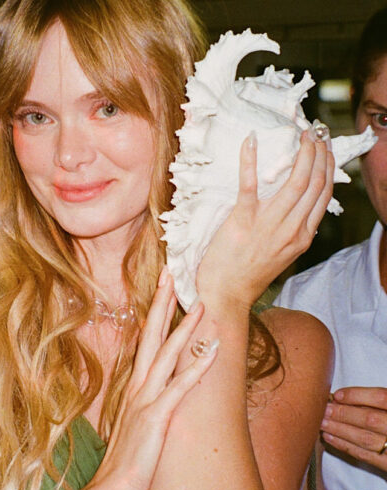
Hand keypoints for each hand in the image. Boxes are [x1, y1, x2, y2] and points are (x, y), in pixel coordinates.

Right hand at [90, 268, 216, 489]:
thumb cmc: (126, 459)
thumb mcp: (136, 423)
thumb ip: (146, 402)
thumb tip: (159, 390)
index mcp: (134, 386)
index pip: (144, 340)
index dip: (154, 313)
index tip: (162, 288)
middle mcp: (138, 386)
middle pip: (150, 335)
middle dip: (162, 303)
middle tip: (171, 274)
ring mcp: (146, 400)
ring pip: (166, 354)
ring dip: (184, 328)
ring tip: (201, 304)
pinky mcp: (157, 417)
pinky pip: (180, 387)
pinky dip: (197, 367)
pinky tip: (212, 350)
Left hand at [196, 130, 334, 309]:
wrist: (225, 295)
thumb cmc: (247, 276)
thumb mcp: (280, 256)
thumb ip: (292, 233)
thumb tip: (295, 210)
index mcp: (302, 237)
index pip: (324, 194)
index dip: (327, 166)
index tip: (325, 147)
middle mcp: (292, 229)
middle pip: (315, 183)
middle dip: (320, 152)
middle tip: (316, 131)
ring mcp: (268, 225)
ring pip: (296, 182)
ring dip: (302, 153)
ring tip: (301, 133)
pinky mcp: (242, 221)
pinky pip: (249, 185)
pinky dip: (250, 160)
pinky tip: (251, 141)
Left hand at [321, 387, 386, 470]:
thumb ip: (378, 403)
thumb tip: (342, 398)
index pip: (381, 398)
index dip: (357, 395)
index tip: (336, 395)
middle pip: (370, 419)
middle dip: (343, 413)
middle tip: (323, 409)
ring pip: (365, 438)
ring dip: (339, 429)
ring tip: (321, 422)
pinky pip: (365, 456)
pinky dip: (344, 446)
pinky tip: (328, 437)